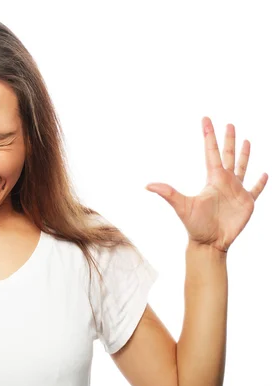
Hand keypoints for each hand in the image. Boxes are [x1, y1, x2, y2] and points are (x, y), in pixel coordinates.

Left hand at [145, 117, 267, 252]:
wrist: (209, 243)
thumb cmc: (195, 226)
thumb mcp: (182, 206)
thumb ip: (168, 193)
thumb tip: (148, 185)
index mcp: (212, 179)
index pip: (211, 153)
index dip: (209, 136)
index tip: (206, 120)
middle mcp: (224, 182)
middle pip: (228, 156)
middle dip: (229, 140)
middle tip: (230, 124)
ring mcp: (236, 192)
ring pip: (242, 168)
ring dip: (245, 155)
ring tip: (246, 140)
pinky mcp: (247, 203)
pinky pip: (255, 189)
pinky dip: (260, 182)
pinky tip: (264, 173)